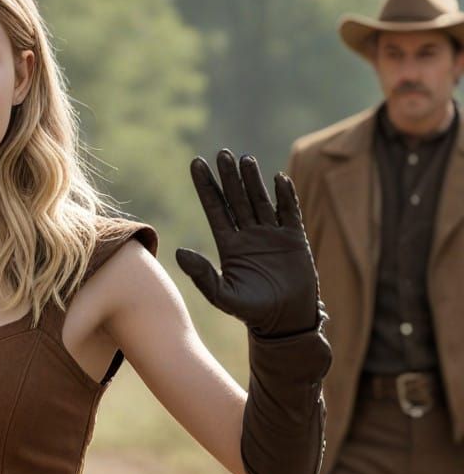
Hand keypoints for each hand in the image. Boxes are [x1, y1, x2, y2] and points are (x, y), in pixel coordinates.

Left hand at [176, 150, 319, 336]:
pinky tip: (278, 179)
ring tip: (244, 159)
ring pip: (260, 200)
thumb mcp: (222, 296)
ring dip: (253, 180)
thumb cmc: (251, 311)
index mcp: (229, 245)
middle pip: (237, 199)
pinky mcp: (294, 239)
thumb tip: (179, 252)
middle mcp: (248, 235)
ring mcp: (272, 234)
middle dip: (229, 177)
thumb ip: (201, 275)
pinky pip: (288, 212)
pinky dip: (285, 196)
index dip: (206, 187)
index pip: (215, 209)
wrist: (285, 320)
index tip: (196, 164)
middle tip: (222, 153)